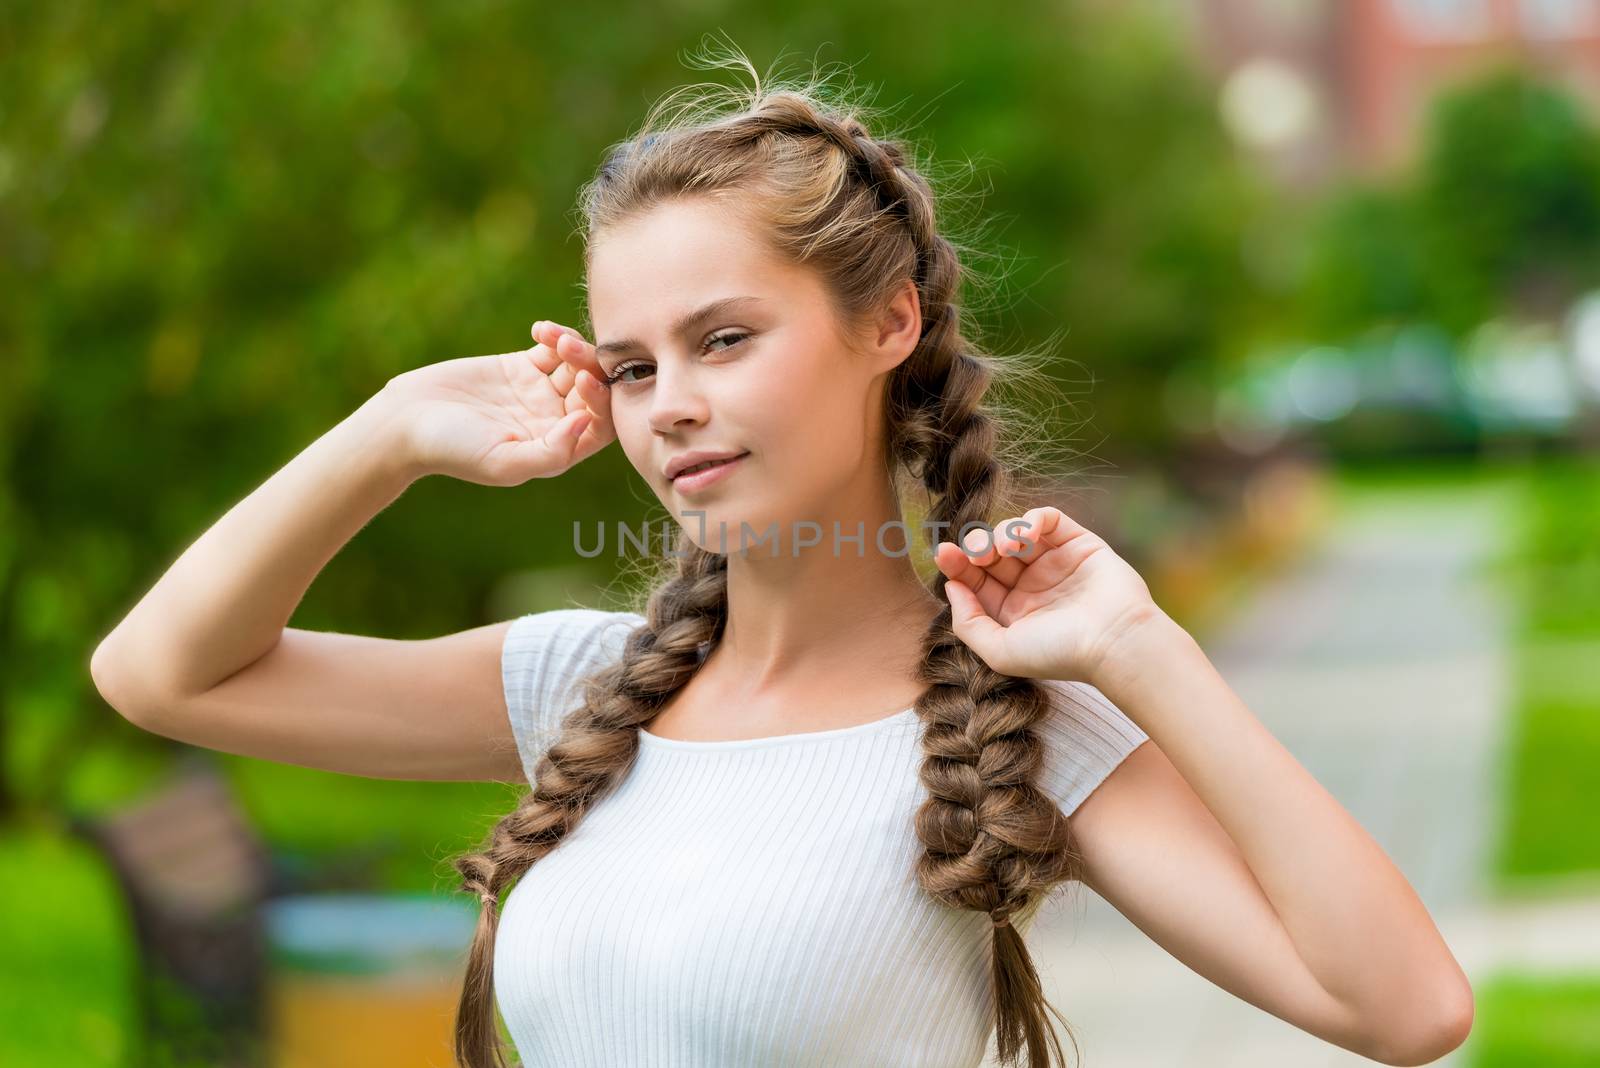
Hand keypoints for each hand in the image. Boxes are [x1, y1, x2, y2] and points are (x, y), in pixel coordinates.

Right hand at [381, 320, 614, 485]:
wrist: (407, 421)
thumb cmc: (453, 450)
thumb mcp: (503, 462)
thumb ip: (551, 452)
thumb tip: (585, 423)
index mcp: (558, 449)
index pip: (602, 425)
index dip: (603, 402)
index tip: (583, 380)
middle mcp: (555, 421)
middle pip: (595, 390)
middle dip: (589, 366)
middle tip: (567, 348)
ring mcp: (540, 393)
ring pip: (578, 365)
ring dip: (574, 346)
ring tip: (551, 337)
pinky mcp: (521, 367)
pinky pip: (554, 348)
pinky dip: (555, 334)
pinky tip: (538, 330)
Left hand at [933, 506, 1166, 684]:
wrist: (1114, 641)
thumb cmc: (1058, 653)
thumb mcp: (1000, 651)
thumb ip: (968, 623)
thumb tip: (952, 588)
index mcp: (1014, 613)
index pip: (977, 581)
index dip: (957, 566)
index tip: (944, 555)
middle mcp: (1033, 587)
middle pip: (992, 555)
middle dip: (976, 547)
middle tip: (973, 551)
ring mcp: (1056, 563)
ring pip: (1015, 534)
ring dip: (1001, 534)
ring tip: (1003, 548)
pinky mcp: (1079, 543)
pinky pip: (1048, 519)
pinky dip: (1031, 519)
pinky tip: (1023, 535)